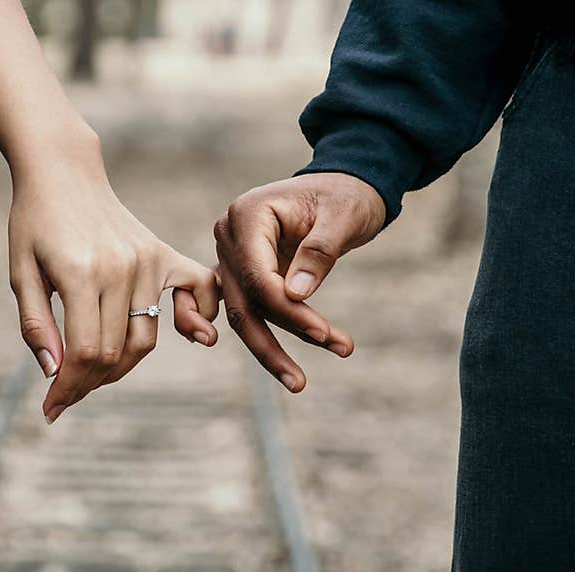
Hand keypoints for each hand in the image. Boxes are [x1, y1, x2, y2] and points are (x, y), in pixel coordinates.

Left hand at [9, 130, 219, 423]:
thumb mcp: (20, 273)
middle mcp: (121, 268)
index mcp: (79, 273)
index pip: (85, 352)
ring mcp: (147, 260)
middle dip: (89, 383)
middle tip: (67, 391)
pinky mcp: (162, 254)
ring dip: (121, 365)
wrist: (63, 173)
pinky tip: (192, 334)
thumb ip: (36, 325)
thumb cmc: (34, 223)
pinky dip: (198, 318)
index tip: (52, 409)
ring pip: (145, 337)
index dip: (69, 388)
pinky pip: (198, 291)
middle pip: (115, 352)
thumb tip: (55, 374)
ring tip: (94, 371)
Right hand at [213, 172, 384, 391]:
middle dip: (273, 343)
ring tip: (299, 381)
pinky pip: (244, 310)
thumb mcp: (343, 216)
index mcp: (246, 215)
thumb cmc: (346, 195)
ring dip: (270, 349)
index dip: (288, 310)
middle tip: (300, 382)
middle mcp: (229, 236)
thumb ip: (319, 252)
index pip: (258, 275)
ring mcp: (231, 256)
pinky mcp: (242, 273)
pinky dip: (259, 336)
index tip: (323, 333)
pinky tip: (272, 365)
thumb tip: (295, 295)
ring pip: (242, 314)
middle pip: (243, 302)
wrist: (344, 186)